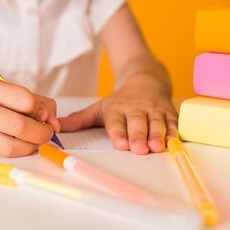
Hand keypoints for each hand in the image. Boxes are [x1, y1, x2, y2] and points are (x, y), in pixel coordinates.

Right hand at [0, 78, 59, 156]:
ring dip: (31, 146)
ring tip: (34, 140)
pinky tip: (19, 143)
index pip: (25, 100)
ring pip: (12, 147)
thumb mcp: (5, 88)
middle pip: (20, 126)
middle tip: (46, 132)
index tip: (42, 113)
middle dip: (41, 133)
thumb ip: (35, 101)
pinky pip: (2, 153)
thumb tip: (54, 124)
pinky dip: (18, 150)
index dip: (40, 110)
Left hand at [58, 75, 177, 153]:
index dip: (119, 132)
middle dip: (138, 136)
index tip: (119, 142)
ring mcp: (153, 110)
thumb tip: (56, 128)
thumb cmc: (120, 101)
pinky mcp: (168, 112)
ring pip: (156, 123)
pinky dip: (174, 131)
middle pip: (137, 123)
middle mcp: (135, 109)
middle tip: (139, 149)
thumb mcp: (98, 108)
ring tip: (156, 146)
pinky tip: (174, 141)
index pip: (117, 122)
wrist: (146, 80)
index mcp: (117, 110)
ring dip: (157, 135)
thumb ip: (79, 120)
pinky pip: (172, 122)